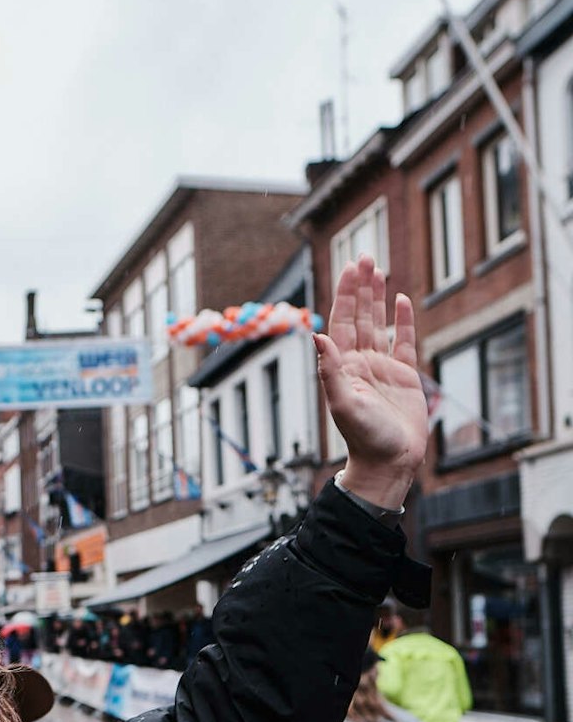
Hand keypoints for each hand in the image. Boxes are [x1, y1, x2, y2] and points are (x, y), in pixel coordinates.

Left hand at [314, 255, 427, 509]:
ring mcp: (382, 368)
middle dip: (360, 287)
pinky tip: (401, 300)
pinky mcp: (404, 377)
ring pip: (379, 324)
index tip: (350, 267)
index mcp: (342, 366)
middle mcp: (360, 362)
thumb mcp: (344, 403)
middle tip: (364, 257)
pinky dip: (402, 321)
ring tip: (378, 270)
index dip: (346, 294)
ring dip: (378, 298)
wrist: (388, 464)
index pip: (342, 321)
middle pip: (360, 316)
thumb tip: (317, 334)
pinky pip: (403, 342)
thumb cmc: (363, 438)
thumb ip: (330, 369)